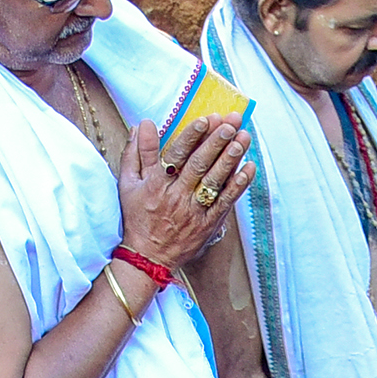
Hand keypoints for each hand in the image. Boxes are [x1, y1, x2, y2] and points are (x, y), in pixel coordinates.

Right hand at [118, 114, 247, 272]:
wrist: (147, 258)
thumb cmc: (137, 217)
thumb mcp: (128, 184)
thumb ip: (135, 153)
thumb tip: (142, 124)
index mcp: (156, 184)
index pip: (176, 155)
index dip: (191, 136)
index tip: (205, 119)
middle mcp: (175, 196)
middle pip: (199, 165)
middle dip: (216, 142)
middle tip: (231, 123)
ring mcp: (193, 211)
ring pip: (214, 181)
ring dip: (230, 159)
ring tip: (243, 139)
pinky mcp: (207, 225)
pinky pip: (225, 203)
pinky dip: (238, 186)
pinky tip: (249, 168)